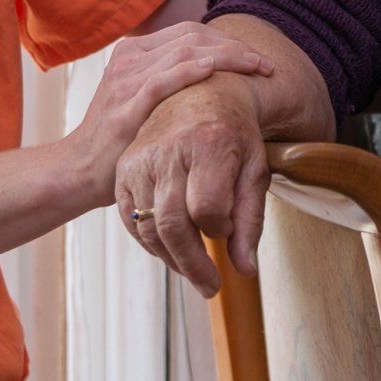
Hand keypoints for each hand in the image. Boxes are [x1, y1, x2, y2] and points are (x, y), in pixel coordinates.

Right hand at [62, 23, 270, 209]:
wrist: (79, 168)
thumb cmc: (120, 137)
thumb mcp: (143, 99)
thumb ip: (170, 80)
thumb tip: (216, 74)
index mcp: (135, 51)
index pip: (190, 32)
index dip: (228, 41)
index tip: (256, 58)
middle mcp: (129, 58)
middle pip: (192, 37)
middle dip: (234, 47)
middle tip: (265, 64)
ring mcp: (125, 80)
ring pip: (182, 52)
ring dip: (226, 57)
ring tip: (256, 67)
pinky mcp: (124, 106)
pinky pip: (161, 81)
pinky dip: (189, 71)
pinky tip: (213, 70)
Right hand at [114, 77, 268, 297]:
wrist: (203, 94)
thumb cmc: (235, 136)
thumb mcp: (255, 171)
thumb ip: (251, 221)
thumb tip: (245, 270)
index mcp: (209, 143)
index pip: (207, 207)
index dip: (221, 228)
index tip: (228, 229)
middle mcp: (169, 149)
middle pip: (172, 222)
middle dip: (192, 264)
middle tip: (210, 286)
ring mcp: (140, 158)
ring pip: (149, 226)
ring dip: (172, 258)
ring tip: (195, 271)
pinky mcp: (124, 169)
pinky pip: (132, 220)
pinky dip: (151, 243)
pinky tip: (173, 250)